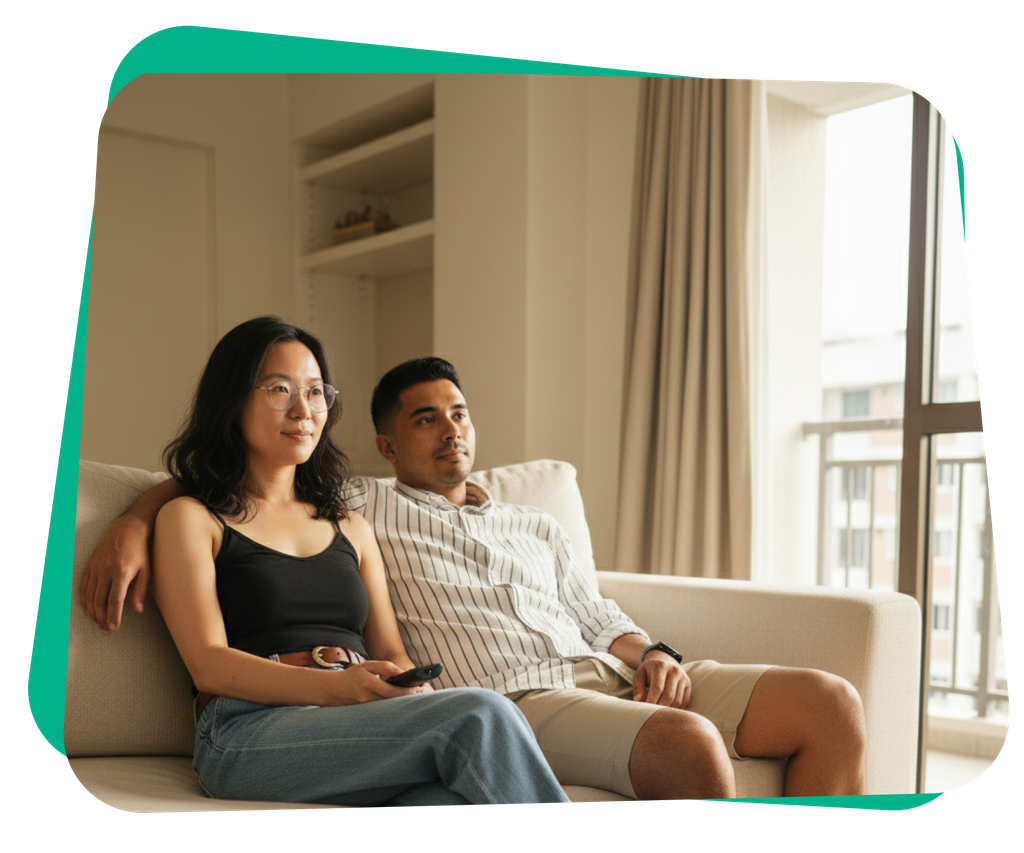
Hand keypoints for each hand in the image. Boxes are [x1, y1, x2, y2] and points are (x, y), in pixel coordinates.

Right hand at [80, 514, 150, 634]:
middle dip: (102, 619)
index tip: (113, 628)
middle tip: (106, 630)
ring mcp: (95, 568)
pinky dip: (85, 601)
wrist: (126, 529)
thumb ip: (140, 591)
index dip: (113, 616)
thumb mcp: (146, 570)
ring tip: (99, 623)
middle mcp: (106, 570)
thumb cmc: (140, 551)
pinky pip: (83, 587)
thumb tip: (138, 611)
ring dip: (92, 613)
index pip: (114, 601)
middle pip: (100, 601)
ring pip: (89, 596)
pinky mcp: (89, 565)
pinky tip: (90, 609)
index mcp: (122, 572)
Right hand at [331, 660, 431, 704]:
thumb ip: (384, 667)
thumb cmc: (351, 676)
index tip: (420, 688)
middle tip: (425, 693)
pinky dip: (395, 706)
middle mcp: (368, 699)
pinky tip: (404, 702)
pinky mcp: (366, 714)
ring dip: (405, 702)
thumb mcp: (367, 665)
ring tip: (418, 696)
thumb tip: (401, 672)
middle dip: (410, 698)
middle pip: (394, 702)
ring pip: (390, 707)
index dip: (408, 692)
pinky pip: (384, 710)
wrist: (331, 690)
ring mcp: (367, 708)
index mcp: (368, 685)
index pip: (392, 691)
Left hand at [632, 652, 690, 708]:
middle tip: (652, 714)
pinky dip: (676, 708)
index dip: (651, 701)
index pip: (657, 688)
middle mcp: (674, 671)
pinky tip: (667, 707)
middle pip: (669, 696)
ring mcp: (683, 677)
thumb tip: (638, 702)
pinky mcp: (688, 684)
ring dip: (668, 709)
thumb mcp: (639, 675)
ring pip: (677, 701)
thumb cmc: (649, 671)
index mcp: (660, 666)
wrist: (664, 660)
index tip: (645, 710)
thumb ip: (638, 688)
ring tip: (659, 711)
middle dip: (660, 707)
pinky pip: (685, 702)